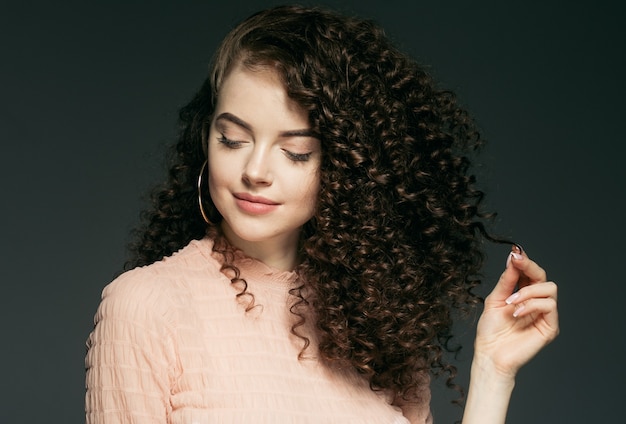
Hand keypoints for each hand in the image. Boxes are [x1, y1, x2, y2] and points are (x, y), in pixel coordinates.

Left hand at [473, 246, 558, 378]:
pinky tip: (517, 313)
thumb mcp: (496, 299)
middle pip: (543, 277)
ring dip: (527, 291)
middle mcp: (536, 303)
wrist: (490, 354)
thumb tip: (513, 257)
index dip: (525, 261)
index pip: (531, 273)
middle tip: (517, 264)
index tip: (516, 253)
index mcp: (523, 295)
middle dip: (530, 267)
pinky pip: (549, 305)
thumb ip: (507, 280)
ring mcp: (545, 315)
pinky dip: (531, 305)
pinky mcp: (550, 327)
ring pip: (549, 288)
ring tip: (511, 303)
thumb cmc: (490, 331)